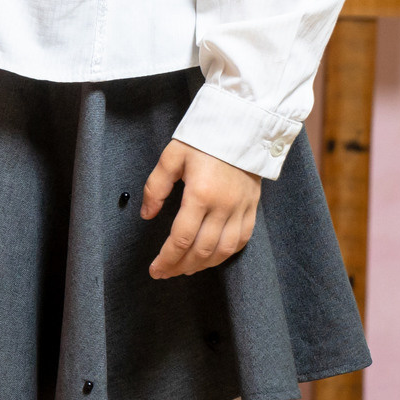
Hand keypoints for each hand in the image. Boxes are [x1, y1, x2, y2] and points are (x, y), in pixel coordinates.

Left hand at [142, 141, 262, 277]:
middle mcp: (223, 206)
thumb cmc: (203, 139)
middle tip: (165, 273)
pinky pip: (242, 240)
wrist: (241, 126)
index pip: (182, 238)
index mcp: (200, 194)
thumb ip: (156, 187)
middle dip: (181, 266)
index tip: (155, 269)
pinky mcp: (252, 208)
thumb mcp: (171, 157)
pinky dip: (226, 254)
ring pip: (223, 250)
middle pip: (202, 250)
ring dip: (203, 265)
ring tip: (185, 269)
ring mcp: (241, 209)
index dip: (167, 258)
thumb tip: (147, 214)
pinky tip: (212, 257)